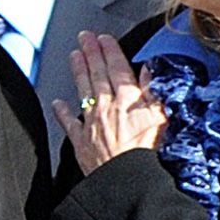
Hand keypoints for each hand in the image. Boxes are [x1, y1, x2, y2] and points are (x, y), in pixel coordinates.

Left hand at [52, 31, 166, 175]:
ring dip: (78, 71)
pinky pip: (69, 123)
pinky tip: (58, 102)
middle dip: (91, 53)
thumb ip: (154, 93)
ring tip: (74, 55)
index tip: (104, 38)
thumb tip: (150, 70)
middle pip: (97, 74)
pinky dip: (63, 111)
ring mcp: (91, 123)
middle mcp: (107, 108)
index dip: (110, 51)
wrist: (127, 182)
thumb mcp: (162, 119)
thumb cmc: (147, 154)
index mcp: (128, 101)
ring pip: (83, 91)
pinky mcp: (81, 141)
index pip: (118, 69)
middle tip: (84, 37)